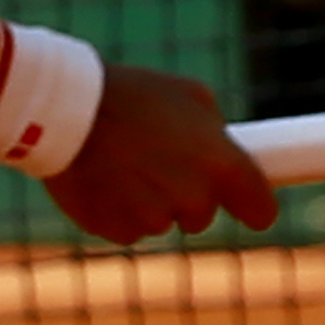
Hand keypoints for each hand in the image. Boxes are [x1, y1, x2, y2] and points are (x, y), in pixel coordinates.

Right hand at [41, 63, 277, 243]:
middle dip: (185, 194)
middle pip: (202, 216)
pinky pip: (126, 228)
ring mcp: (154, 219)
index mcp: (221, 164)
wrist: (62, 110)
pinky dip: (117, 209)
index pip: (262, 210)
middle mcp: (193, 198)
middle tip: (156, 159)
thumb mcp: (186, 94)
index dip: (253, 205)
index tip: (246, 203)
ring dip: (147, 200)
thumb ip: (213, 128)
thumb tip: (223, 145)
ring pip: (161, 220)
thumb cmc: (129, 94)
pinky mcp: (116, 230)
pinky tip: (102, 177)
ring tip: (120, 160)